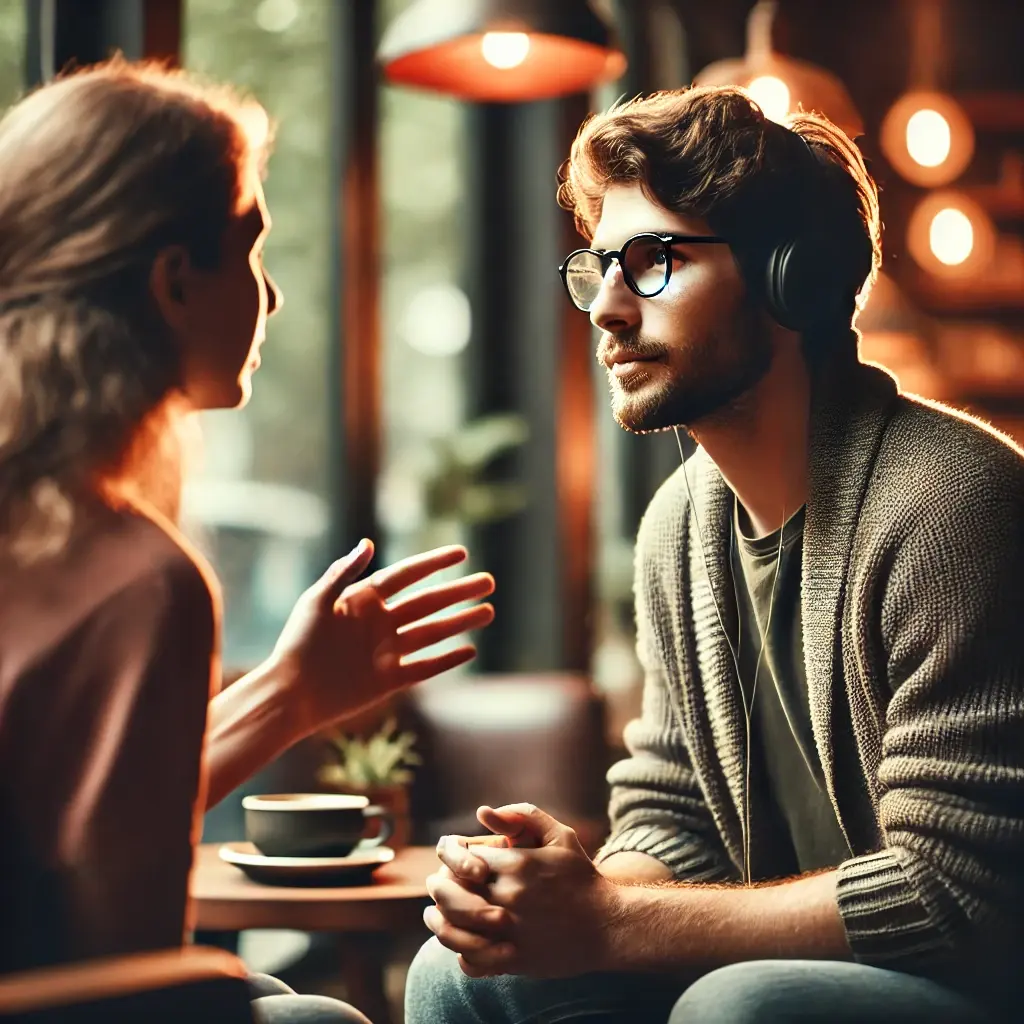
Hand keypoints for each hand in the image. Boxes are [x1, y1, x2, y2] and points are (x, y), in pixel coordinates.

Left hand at [269, 539, 494, 736]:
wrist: (289, 694)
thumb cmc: (297, 643)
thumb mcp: (316, 602)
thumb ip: (343, 573)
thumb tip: (368, 543)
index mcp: (363, 600)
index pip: (407, 575)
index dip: (434, 563)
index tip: (462, 552)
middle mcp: (380, 623)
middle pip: (428, 602)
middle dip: (459, 592)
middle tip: (489, 582)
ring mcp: (386, 652)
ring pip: (432, 633)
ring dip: (461, 622)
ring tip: (489, 611)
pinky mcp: (388, 680)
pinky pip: (424, 667)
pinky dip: (446, 659)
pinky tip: (470, 650)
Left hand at [424, 804, 622, 978]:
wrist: (608, 924)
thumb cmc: (582, 877)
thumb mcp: (560, 835)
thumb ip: (523, 816)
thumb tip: (482, 812)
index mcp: (518, 864)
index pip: (464, 858)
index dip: (452, 857)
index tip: (451, 860)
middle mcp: (510, 896)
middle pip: (452, 891)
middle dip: (438, 887)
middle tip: (434, 885)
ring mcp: (511, 930)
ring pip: (455, 927)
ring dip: (439, 921)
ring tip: (434, 915)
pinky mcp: (515, 958)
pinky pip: (472, 959)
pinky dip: (460, 953)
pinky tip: (459, 943)